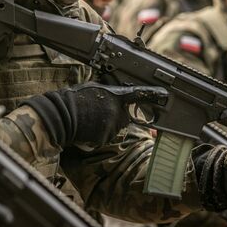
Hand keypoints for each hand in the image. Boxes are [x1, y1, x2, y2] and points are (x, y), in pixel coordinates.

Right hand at [20, 82, 167, 146]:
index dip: (152, 95)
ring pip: (114, 129)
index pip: (137, 94)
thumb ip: (107, 92)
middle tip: (95, 113)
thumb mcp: (93, 88)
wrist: (61, 115)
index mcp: (114, 95)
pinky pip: (106, 138)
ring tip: (89, 120)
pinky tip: (87, 130)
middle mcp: (117, 110)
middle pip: (123, 117)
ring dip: (105, 127)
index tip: (164, 94)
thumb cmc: (73, 100)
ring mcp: (113, 124)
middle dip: (113, 118)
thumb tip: (114, 94)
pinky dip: (98, 136)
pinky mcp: (107, 137)